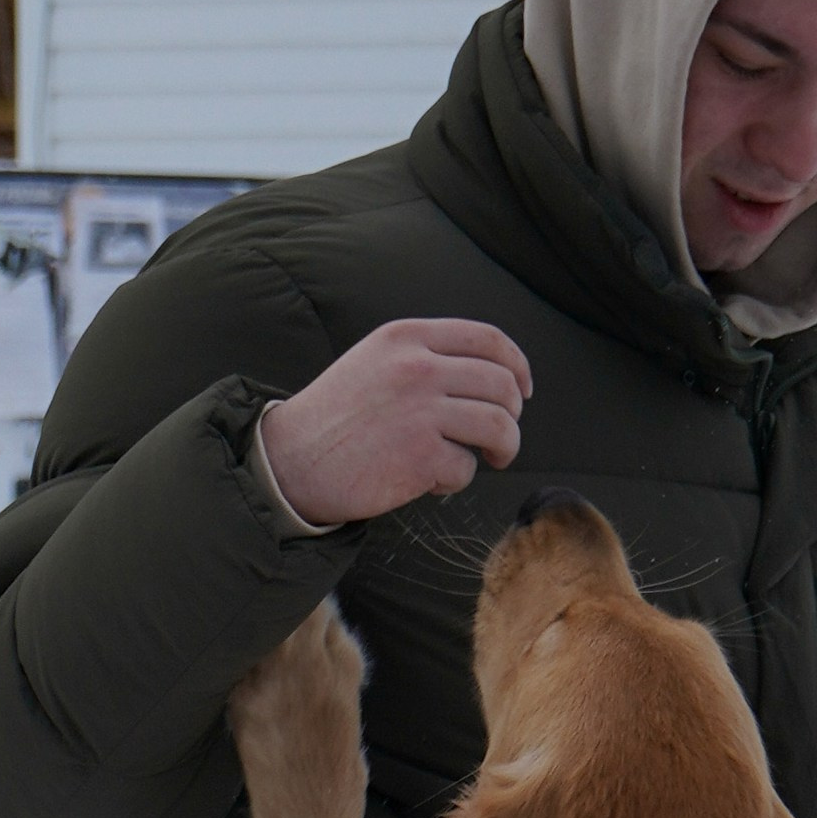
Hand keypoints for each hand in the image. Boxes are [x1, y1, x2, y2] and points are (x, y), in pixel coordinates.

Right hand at [258, 320, 532, 524]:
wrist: (294, 460)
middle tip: (501, 436)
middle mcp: (417, 367)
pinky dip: (457, 479)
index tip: (522, 390)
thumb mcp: (377, 361)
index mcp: (407, 337)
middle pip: (501, 384)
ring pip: (499, 425)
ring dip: (505, 447)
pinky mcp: (420, 456)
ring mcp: (420, 411)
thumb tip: (488, 378)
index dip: (517, 366)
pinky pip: (467, 468)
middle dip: (513, 414)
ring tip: (492, 459)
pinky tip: (431, 480)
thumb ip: (425, 358)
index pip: (487, 339)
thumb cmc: (339, 417)